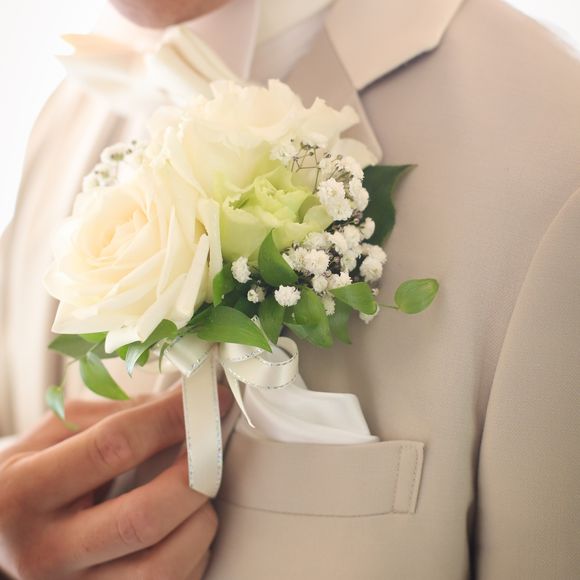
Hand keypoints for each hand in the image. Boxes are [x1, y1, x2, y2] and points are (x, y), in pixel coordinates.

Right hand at [0, 385, 233, 578]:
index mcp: (26, 491)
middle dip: (194, 476)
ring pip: (162, 568)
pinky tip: (186, 525)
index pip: (114, 447)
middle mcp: (45, 552)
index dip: (169, 419)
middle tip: (211, 449)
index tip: (206, 401)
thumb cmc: (36, 476)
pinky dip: (194, 552)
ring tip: (199, 491)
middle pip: (143, 519)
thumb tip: (185, 399)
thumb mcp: (56, 433)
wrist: (4, 537)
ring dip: (200, 520)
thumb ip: (117, 412)